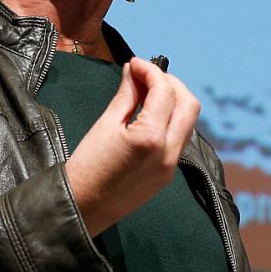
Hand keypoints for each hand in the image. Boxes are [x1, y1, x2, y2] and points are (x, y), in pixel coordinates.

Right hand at [64, 57, 198, 234]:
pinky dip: (171, 120)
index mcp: (150, 138)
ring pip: (188, 122)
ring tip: (148, 92)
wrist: (82, 208)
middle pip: (188, 104)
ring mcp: (172, 166)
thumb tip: (133, 71)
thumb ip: (126, 95)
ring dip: (174, 101)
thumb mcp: (105, 125)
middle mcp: (168, 152)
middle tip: (146, 75)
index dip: (150, 71)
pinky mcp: (168, 175)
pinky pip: (179, 138)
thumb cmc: (86, 166)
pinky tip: (150, 114)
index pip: (164, 92)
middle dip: (170, 83)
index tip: (134, 63)